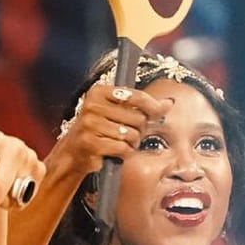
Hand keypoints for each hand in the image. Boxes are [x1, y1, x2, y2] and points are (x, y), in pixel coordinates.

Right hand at [50, 83, 169, 177]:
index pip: (135, 96)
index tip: (160, 111)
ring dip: (131, 143)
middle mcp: (92, 105)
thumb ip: (144, 106)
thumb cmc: (101, 129)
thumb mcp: (119, 112)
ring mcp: (90, 124)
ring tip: (121, 142)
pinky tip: (115, 151)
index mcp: (99, 92)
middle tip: (129, 133)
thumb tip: (169, 102)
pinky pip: (122, 148)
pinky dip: (124, 152)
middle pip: (137, 118)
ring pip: (131, 135)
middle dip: (139, 129)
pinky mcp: (91, 143)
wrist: (75, 152)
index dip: (152, 105)